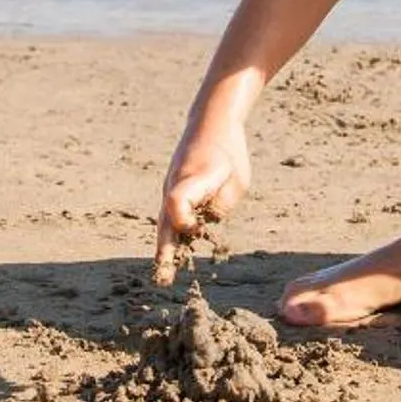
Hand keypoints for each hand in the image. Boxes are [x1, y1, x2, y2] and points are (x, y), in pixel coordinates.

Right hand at [151, 121, 251, 284]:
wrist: (209, 124)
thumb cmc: (228, 151)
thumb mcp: (237, 179)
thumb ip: (222, 204)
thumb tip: (204, 227)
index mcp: (193, 178)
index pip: (178, 202)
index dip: (185, 222)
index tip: (198, 231)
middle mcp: (175, 185)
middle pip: (166, 221)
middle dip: (165, 251)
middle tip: (162, 277)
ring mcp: (170, 188)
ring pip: (165, 222)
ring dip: (165, 248)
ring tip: (162, 274)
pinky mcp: (172, 191)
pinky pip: (169, 217)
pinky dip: (170, 236)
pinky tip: (169, 257)